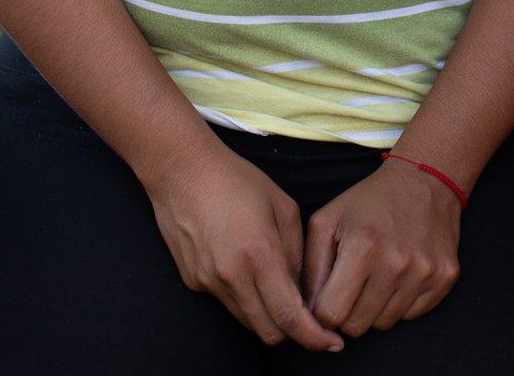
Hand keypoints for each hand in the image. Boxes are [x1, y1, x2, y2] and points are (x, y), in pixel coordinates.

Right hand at [140, 144, 343, 351]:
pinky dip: (245, 298)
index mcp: (259, 255)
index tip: (332, 343)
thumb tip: (303, 290)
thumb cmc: (237, 180)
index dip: (314, 337)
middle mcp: (231, 276)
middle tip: (310, 318)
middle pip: (269, 331)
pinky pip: (227, 303)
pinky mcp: (193, 281)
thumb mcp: (283, 207)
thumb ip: (297, 253)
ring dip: (268, 315)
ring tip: (277, 288)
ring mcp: (208, 282)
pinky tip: (246, 269)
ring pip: (247, 321)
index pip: (289, 317)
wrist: (181, 170)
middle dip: (294, 332)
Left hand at [303, 157, 462, 337]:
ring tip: (376, 274)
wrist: (424, 179)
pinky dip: (401, 303)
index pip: (331, 314)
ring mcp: (425, 273)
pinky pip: (412, 316)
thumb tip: (307, 312)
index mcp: (362, 249)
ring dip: (374, 307)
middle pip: (357, 326)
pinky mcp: (445, 278)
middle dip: (348, 311)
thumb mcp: (327, 221)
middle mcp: (396, 264)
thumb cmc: (368, 202)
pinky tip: (399, 275)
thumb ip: (312, 268)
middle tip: (351, 285)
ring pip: (384, 324)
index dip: (322, 310)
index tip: (327, 295)